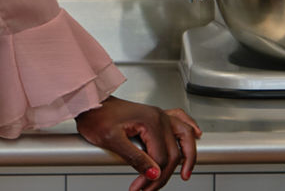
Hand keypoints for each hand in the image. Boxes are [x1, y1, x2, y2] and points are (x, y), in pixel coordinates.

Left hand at [74, 95, 200, 190]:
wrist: (88, 102)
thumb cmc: (95, 116)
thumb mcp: (111, 139)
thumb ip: (135, 157)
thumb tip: (153, 173)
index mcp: (150, 121)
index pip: (160, 158)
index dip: (151, 177)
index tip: (139, 189)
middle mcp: (159, 117)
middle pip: (172, 153)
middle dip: (162, 176)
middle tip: (148, 190)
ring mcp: (159, 115)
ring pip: (184, 137)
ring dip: (188, 157)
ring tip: (186, 174)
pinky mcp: (155, 115)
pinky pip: (180, 120)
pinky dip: (190, 129)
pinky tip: (197, 135)